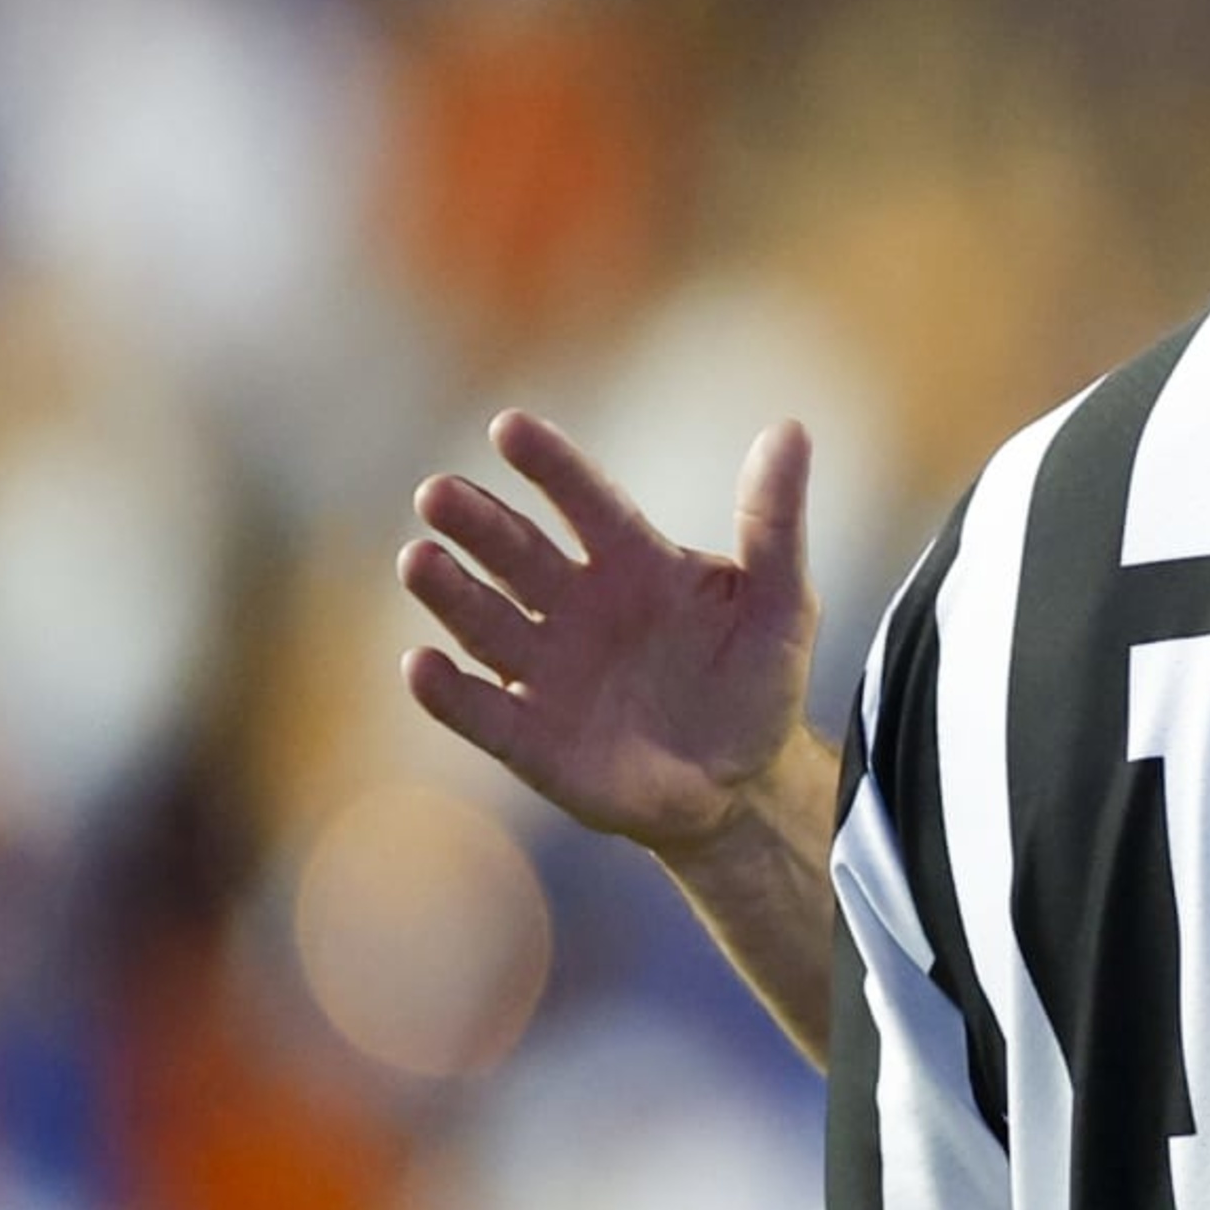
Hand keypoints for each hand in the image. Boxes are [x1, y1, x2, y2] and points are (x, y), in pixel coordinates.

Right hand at [398, 411, 822, 857]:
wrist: (744, 783)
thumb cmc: (758, 680)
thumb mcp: (782, 600)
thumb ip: (775, 521)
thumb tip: (790, 429)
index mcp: (634, 562)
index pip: (587, 502)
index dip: (552, 466)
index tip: (508, 426)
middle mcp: (578, 607)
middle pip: (518, 555)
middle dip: (478, 523)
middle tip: (438, 492)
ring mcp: (549, 671)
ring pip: (486, 623)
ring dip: (450, 592)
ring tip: (418, 558)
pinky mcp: (532, 738)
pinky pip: (482, 713)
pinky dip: (449, 693)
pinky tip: (419, 663)